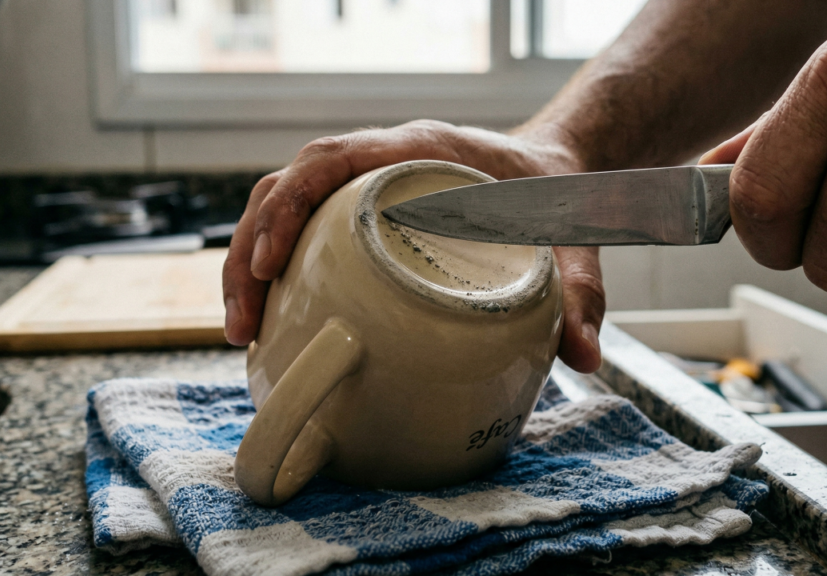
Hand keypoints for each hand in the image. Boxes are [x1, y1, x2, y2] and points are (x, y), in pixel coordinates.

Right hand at [222, 120, 606, 372]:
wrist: (553, 170)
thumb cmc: (552, 193)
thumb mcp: (572, 238)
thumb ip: (581, 292)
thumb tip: (583, 357)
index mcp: (421, 150)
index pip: (330, 158)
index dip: (287, 206)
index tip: (268, 263)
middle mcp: (382, 161)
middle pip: (286, 187)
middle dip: (250, 249)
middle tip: (244, 321)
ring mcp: (366, 187)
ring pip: (282, 207)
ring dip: (249, 262)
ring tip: (243, 329)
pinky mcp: (361, 213)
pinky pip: (302, 228)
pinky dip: (275, 268)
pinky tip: (274, 318)